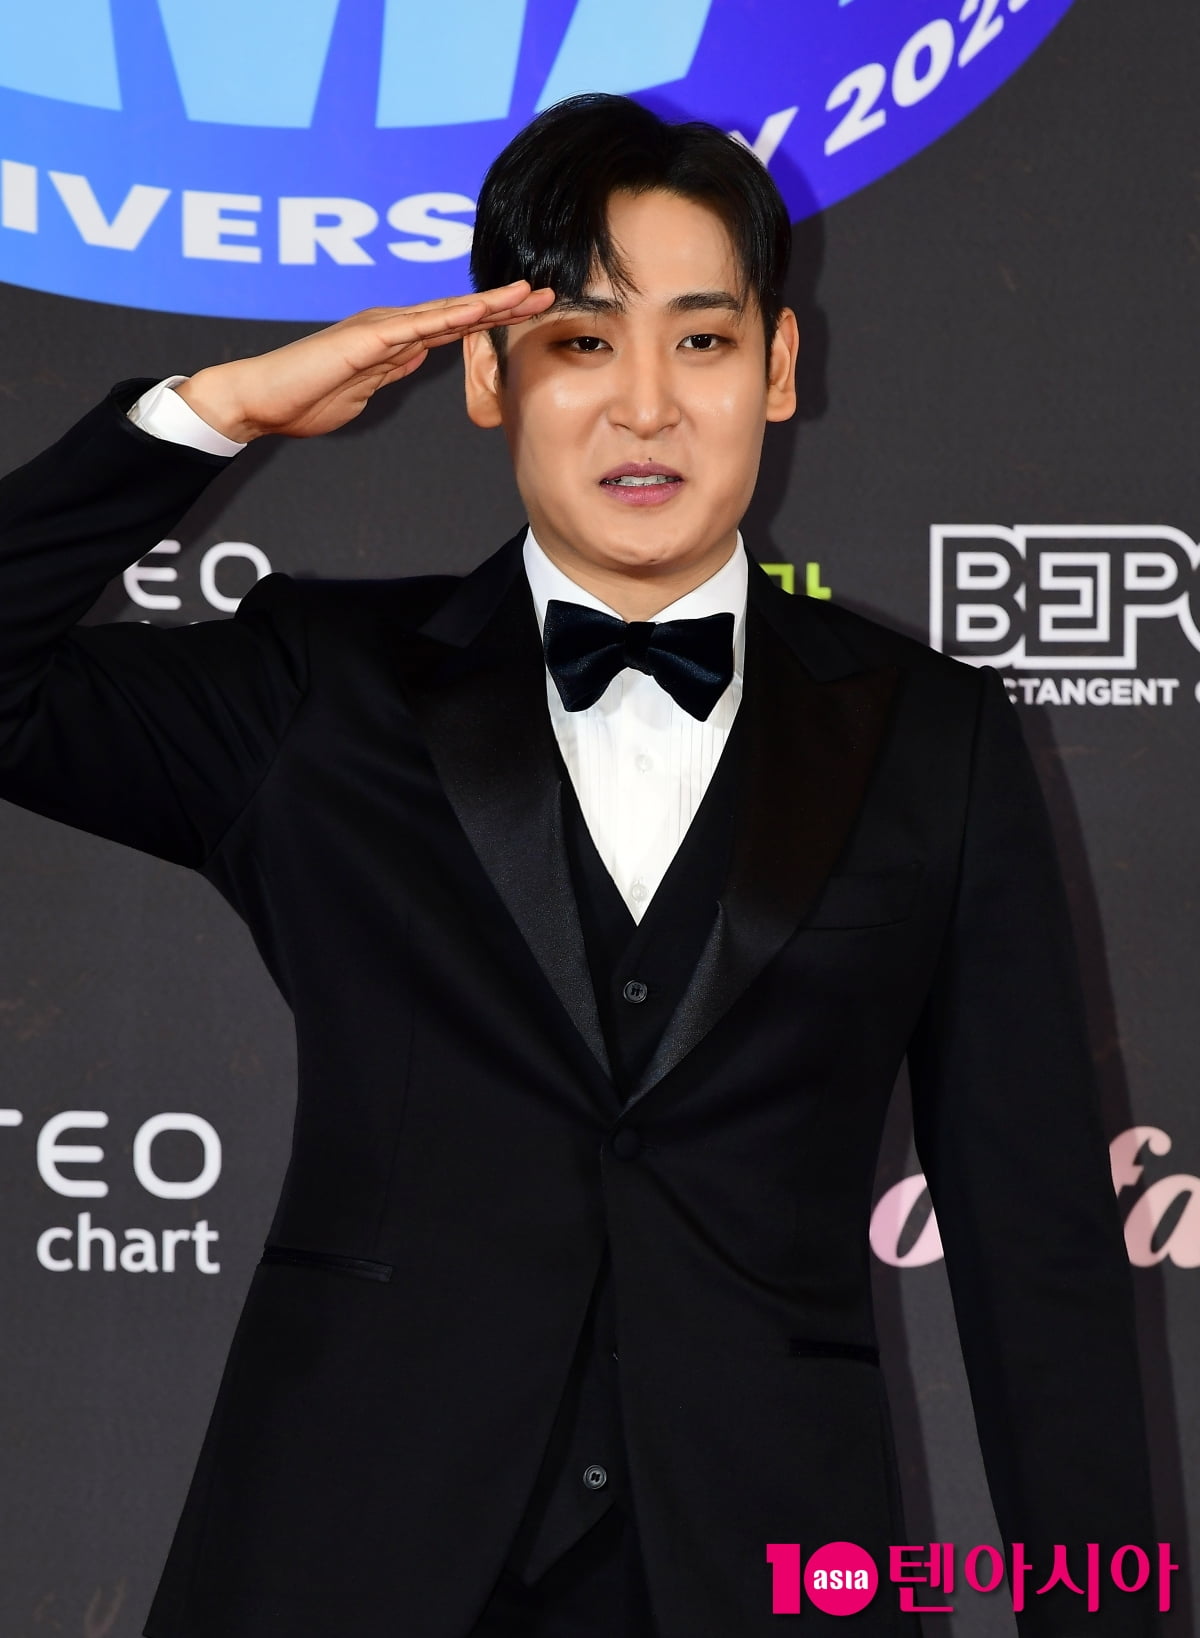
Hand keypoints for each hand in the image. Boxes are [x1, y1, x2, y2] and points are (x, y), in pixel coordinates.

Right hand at [175, 280, 554, 442]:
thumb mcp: (364, 389)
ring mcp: (378, 328)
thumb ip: (390, 371)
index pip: (452, 326)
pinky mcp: (365, 340)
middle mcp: (390, 325)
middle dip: (502, 302)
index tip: (527, 313)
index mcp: (391, 340)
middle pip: (457, 311)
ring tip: (525, 293)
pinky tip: (478, 310)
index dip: (491, 317)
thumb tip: (416, 357)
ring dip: (486, 302)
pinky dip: (449, 317)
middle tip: (546, 292)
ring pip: (444, 311)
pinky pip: (415, 326)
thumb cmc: (305, 399)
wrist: (261, 402)